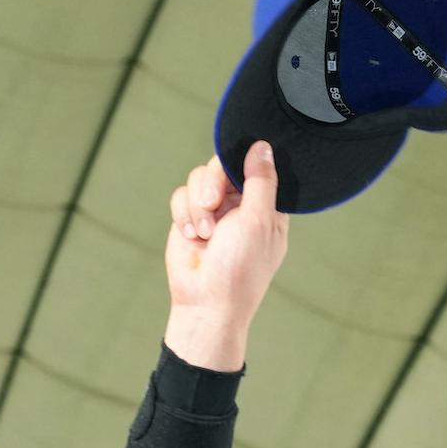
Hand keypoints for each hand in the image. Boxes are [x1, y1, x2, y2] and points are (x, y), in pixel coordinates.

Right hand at [164, 143, 286, 370]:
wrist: (205, 301)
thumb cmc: (240, 269)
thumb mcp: (258, 221)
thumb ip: (260, 181)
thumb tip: (263, 145)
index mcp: (266, 206)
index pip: (256, 166)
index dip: (242, 162)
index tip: (235, 174)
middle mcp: (240, 205)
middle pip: (222, 165)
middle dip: (214, 182)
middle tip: (213, 202)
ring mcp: (213, 211)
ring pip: (198, 177)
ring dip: (197, 203)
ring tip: (204, 232)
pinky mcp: (189, 218)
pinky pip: (181, 195)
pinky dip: (184, 214)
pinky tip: (193, 236)